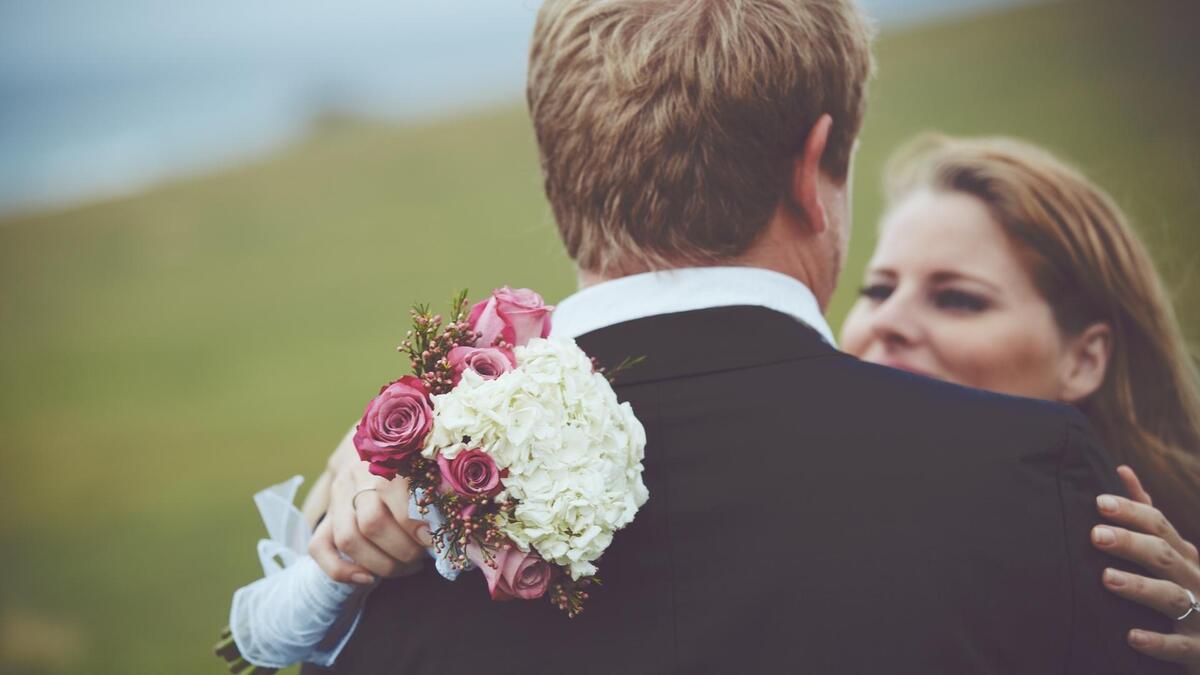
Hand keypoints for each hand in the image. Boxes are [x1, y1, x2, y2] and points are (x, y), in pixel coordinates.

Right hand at [308, 428, 433, 583]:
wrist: (379, 443)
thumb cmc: (417, 459)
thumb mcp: (433, 463)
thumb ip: (446, 484)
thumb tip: (465, 515)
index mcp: (385, 459)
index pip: (392, 495)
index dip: (416, 523)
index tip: (437, 538)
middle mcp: (356, 477)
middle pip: (371, 523)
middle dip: (403, 549)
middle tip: (424, 554)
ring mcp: (338, 498)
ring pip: (348, 539)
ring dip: (382, 562)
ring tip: (408, 565)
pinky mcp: (328, 517)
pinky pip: (320, 548)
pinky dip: (342, 570)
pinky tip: (369, 579)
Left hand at [1092, 465, 1199, 670]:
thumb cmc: (1187, 585)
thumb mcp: (1173, 548)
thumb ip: (1147, 514)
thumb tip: (1122, 470)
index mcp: (1184, 555)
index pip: (1159, 525)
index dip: (1132, 512)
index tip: (1099, 501)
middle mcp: (1194, 579)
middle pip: (1163, 555)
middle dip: (1131, 543)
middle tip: (1095, 534)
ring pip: (1172, 597)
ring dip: (1140, 587)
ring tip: (1106, 578)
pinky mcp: (1198, 648)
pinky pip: (1179, 646)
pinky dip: (1157, 641)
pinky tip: (1131, 636)